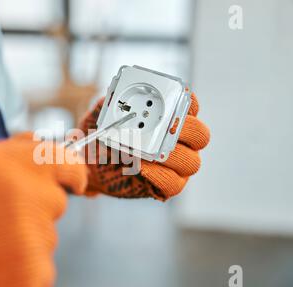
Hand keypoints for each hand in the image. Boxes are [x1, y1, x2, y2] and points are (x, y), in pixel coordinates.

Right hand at [0, 133, 86, 286]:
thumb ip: (13, 154)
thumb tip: (49, 145)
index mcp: (4, 163)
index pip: (65, 161)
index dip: (73, 173)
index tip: (74, 182)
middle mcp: (22, 193)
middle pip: (56, 203)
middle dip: (37, 211)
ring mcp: (30, 234)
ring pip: (48, 238)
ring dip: (26, 243)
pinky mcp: (32, 272)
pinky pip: (43, 269)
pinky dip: (24, 272)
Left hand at [79, 92, 209, 199]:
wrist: (92, 165)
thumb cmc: (103, 136)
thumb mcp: (103, 115)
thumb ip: (110, 103)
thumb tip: (114, 95)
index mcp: (170, 118)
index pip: (190, 107)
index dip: (187, 103)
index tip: (174, 101)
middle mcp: (179, 140)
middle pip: (200, 135)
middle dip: (187, 130)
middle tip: (167, 128)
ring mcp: (175, 164)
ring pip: (191, 161)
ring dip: (173, 155)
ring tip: (152, 153)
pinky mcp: (166, 184)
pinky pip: (174, 184)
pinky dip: (161, 176)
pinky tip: (144, 168)